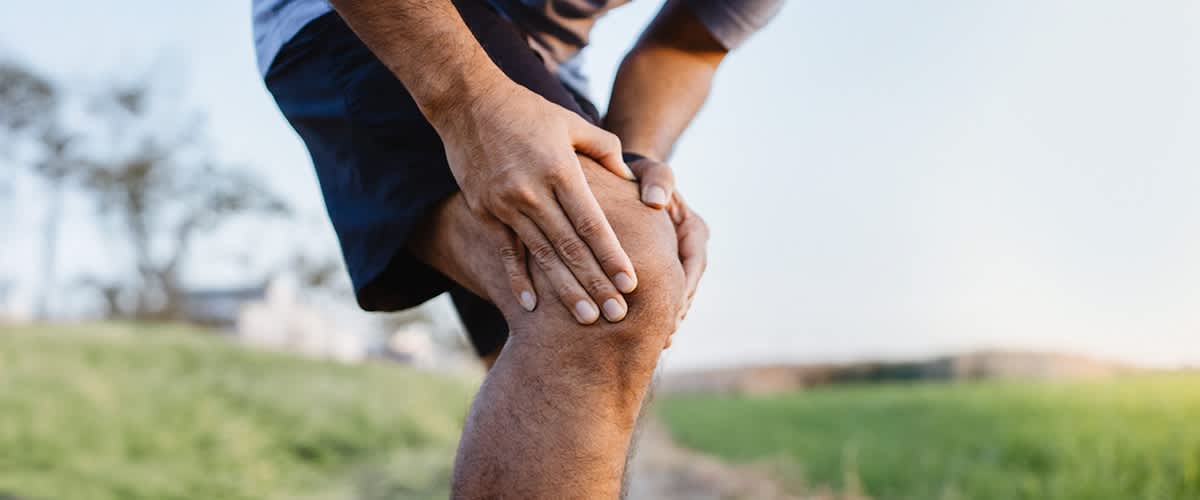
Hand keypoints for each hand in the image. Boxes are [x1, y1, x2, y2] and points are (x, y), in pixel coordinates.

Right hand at [434, 80, 638, 323]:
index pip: (592, 223)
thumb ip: (605, 148)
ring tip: (586, 319)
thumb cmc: (527, 110)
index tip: (631, 283)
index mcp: (560, 170)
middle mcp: (532, 191)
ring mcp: (504, 204)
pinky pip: (505, 252)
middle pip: (570, 248)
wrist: (467, 101)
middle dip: (595, 284)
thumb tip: (630, 178)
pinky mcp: (483, 210)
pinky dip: (518, 280)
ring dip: (564, 291)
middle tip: (616, 315)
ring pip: (541, 256)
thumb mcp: (571, 122)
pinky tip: (532, 307)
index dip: (611, 256)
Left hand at [626, 157, 708, 347]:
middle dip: (675, 312)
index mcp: (693, 230)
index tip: (672, 311)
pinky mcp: (660, 271)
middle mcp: (689, 249)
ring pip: (674, 296)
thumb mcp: (650, 171)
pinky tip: (641, 338)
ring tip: (654, 346)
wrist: (627, 180)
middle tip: (663, 338)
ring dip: (666, 319)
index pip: (693, 264)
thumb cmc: (639, 173)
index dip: (683, 289)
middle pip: (686, 288)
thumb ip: (658, 179)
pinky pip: (660, 295)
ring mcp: (675, 262)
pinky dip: (653, 314)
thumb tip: (657, 200)